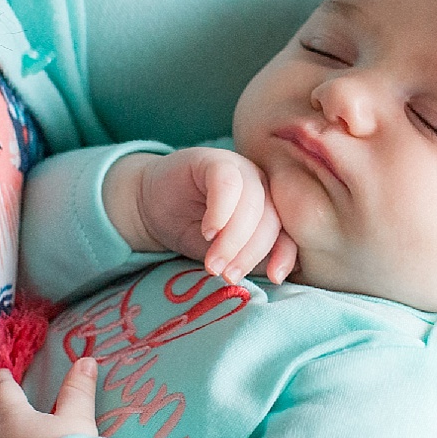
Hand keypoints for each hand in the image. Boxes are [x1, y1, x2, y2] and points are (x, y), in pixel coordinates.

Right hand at [112, 148, 297, 282]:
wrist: (150, 206)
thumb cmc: (192, 230)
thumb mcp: (225, 252)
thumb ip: (251, 258)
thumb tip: (275, 274)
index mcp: (270, 208)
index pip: (286, 233)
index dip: (284, 255)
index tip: (274, 278)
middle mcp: (261, 186)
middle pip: (269, 220)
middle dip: (249, 253)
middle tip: (228, 275)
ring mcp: (240, 169)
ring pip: (251, 204)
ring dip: (233, 239)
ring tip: (213, 264)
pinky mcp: (214, 160)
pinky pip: (227, 183)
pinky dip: (220, 211)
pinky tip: (208, 232)